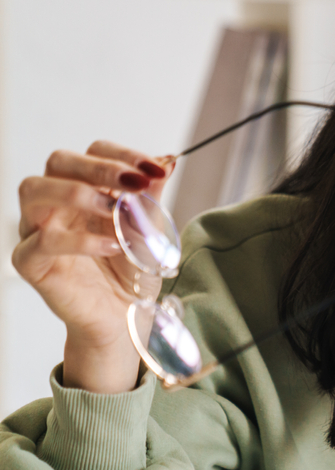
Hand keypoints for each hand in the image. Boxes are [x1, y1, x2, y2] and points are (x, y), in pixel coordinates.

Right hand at [12, 142, 173, 391]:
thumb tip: (167, 160)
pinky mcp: (32, 264)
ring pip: (33, 191)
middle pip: (59, 162)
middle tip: (134, 182)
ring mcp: (39, 231)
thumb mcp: (150, 230)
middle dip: (99, 166)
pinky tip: (111, 246)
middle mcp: (57, 204)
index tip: (156, 168)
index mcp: (87, 190)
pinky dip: (79, 241)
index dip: (124, 155)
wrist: (126, 317)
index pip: (93, 152)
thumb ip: (152, 196)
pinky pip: (40, 242)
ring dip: (76, 192)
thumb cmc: (132, 271)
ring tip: (114, 208)